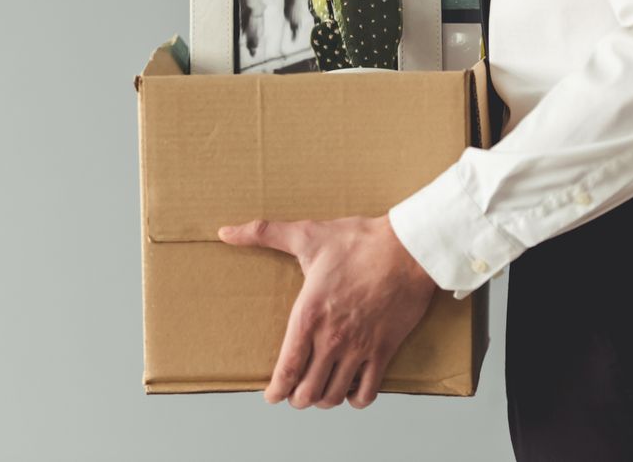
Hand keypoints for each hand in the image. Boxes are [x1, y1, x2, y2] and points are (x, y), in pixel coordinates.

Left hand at [217, 215, 437, 408]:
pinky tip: (351, 389)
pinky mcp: (384, 350)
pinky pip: (368, 392)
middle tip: (295, 392)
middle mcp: (331, 338)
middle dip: (297, 398)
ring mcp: (359, 347)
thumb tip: (225, 232)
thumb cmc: (359, 241)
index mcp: (308, 315)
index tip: (272, 396)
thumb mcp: (307, 235)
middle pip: (307, 392)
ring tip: (320, 391)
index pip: (286, 370)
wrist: (407, 248)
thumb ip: (263, 234)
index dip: (276, 391)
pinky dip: (356, 399)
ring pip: (334, 396)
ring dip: (324, 400)